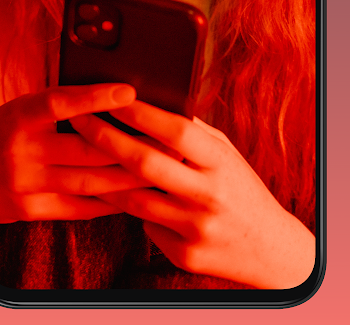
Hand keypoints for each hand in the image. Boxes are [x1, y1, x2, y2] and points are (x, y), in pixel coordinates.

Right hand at [0, 83, 149, 223]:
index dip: (95, 97)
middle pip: (86, 148)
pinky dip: (109, 201)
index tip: (129, 92)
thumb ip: (62, 104)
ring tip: (160, 170)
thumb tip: (114, 94)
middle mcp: (24, 149)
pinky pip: (79, 206)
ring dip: (129, 177)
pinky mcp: (32, 210)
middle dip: (131, 146)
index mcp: (22, 116)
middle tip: (166, 141)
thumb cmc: (9, 132)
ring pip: (89, 181)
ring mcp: (28, 183)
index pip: (61, 102)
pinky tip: (132, 195)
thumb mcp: (25, 108)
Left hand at [75, 101, 315, 288]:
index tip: (112, 96)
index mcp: (221, 161)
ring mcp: (197, 227)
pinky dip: (129, 209)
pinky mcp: (185, 254)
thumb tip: (153, 102)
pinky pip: (146, 226)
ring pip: (136, 199)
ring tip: (80, 155)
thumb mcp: (226, 154)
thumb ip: (194, 134)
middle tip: (79, 120)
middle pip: (146, 163)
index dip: (141, 113)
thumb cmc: (241, 188)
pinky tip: (110, 194)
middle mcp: (209, 193)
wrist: (270, 249)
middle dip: (107, 138)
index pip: (175, 131)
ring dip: (103, 176)